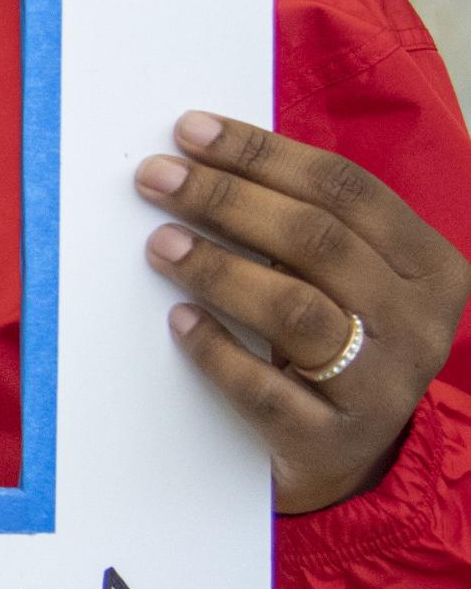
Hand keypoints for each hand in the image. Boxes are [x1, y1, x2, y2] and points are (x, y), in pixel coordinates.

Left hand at [137, 113, 470, 514]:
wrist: (350, 458)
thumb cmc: (336, 339)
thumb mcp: (348, 279)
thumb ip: (305, 226)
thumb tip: (203, 157)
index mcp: (431, 266)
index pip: (346, 189)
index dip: (263, 154)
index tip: (191, 130)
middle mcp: (418, 324)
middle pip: (315, 240)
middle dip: (226, 199)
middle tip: (157, 177)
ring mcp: (382, 387)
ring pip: (295, 310)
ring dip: (218, 268)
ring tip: (160, 243)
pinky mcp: (333, 440)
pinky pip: (266, 390)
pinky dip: (216, 350)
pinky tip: (178, 321)